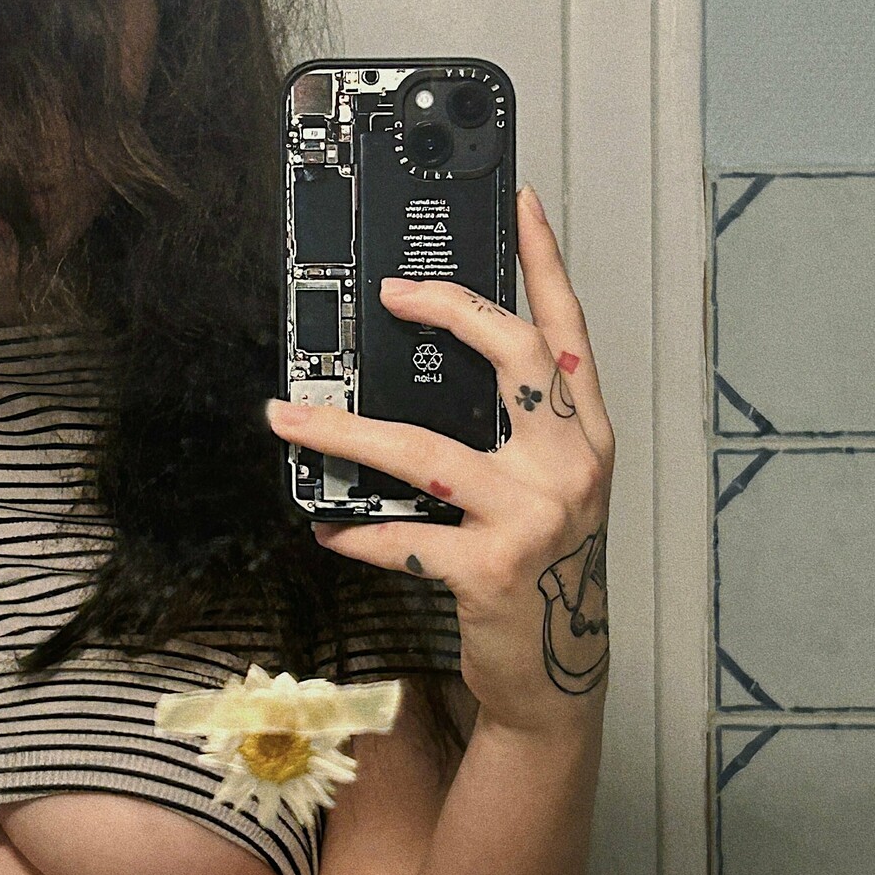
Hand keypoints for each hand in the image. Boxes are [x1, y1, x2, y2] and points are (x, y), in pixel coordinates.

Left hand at [266, 186, 613, 736]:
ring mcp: (533, 516)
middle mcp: (571, 464)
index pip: (569, 330)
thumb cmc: (543, 565)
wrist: (559, 673)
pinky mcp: (491, 570)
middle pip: (514, 356)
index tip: (522, 202)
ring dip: (346, 431)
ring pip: (426, 450)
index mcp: (586, 434)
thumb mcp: (548, 485)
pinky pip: (403, 537)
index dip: (546, 261)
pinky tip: (323, 525)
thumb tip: (428, 364)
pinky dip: (355, 533)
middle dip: (450, 310)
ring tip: (289, 416)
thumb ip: (515, 426)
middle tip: (391, 292)